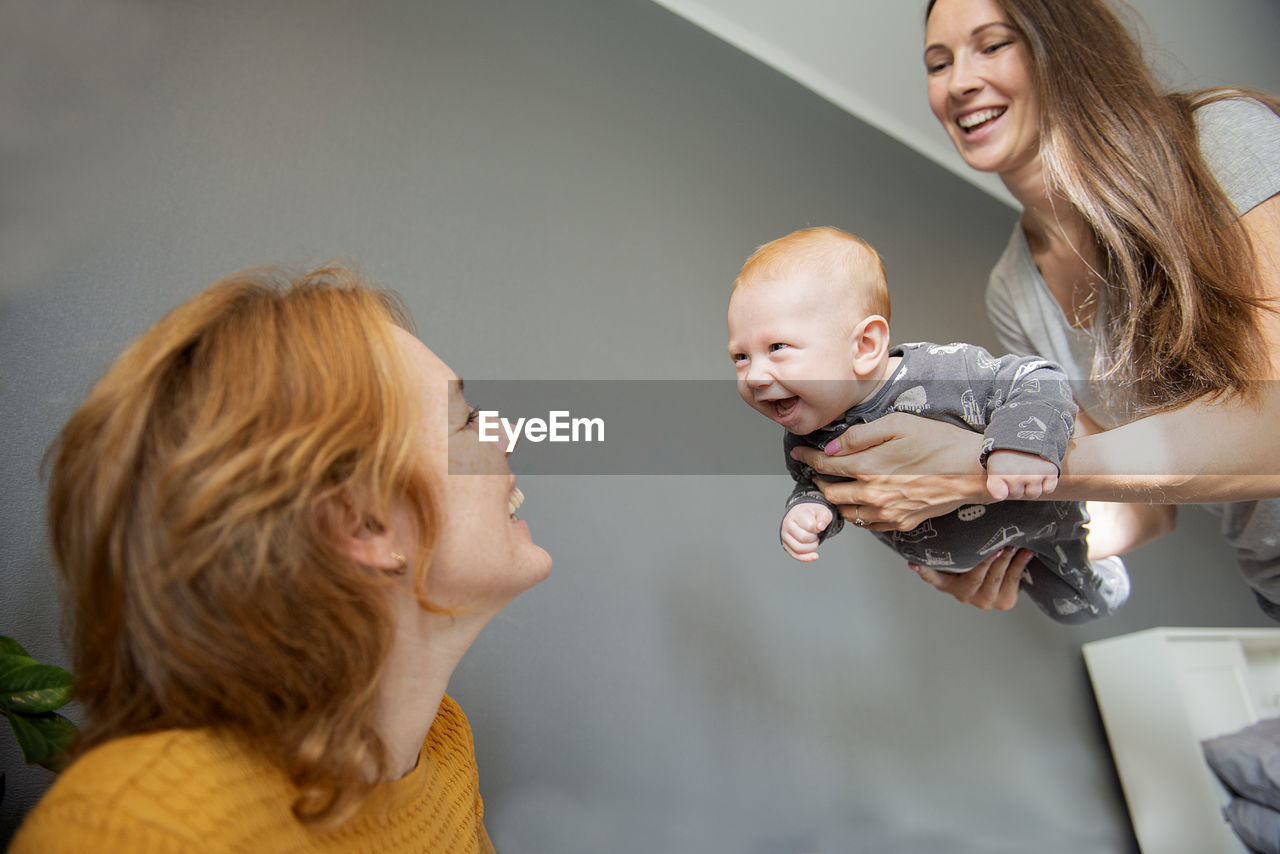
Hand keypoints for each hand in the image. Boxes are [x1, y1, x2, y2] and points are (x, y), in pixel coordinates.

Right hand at [780, 503, 833, 561]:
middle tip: (816, 534)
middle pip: (803, 538)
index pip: (810, 526)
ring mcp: (785, 536)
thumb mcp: (822, 512)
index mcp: (796, 515)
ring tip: (814, 541)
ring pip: (799, 549)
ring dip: (812, 548)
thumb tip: (821, 527)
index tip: (818, 526)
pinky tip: (815, 556)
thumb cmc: (812, 515)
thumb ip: (824, 518)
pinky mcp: (786, 545)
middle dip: (814, 539)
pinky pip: (796, 555)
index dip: (818, 529)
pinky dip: (807, 558)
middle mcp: (787, 525)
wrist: (801, 515)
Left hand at [788, 414, 989, 531]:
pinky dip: (858, 513)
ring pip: (847, 513)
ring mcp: (887, 512)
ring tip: (835, 486)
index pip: (825, 466)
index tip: (801, 454)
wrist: (974, 470)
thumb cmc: (940, 442)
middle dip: (818, 481)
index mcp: (869, 468)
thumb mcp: (897, 424)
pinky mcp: (901, 522)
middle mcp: (873, 495)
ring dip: (836, 500)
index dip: (808, 459)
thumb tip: (832, 448)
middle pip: (831, 493)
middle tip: (816, 471)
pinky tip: (860, 501)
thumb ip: (859, 437)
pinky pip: (868, 524)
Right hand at [907, 548, 1033, 611]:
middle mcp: (964, 595)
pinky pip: (1013, 580)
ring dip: (1006, 560)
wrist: (999, 586)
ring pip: (996, 578)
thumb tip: (921, 531)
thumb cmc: (973, 566)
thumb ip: (949, 552)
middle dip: (987, 561)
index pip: (932, 578)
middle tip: (995, 547)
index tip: (913, 563)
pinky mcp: (1005, 602)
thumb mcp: (959, 561)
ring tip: (1012, 545)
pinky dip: (1020, 564)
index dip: (923, 571)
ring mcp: (985, 600)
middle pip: (975, 577)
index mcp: (948, 585)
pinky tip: (1026, 552)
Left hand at [984, 450, 1058, 499]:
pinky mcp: (1050, 472)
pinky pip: (1048, 489)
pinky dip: (1046, 483)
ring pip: (1034, 494)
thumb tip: (1001, 496)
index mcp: (999, 473)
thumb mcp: (994, 464)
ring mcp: (1035, 475)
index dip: (1001, 489)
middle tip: (1017, 469)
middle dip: (1017, 486)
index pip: (1000, 495)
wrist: (1026, 431)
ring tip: (1027, 470)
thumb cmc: (1008, 452)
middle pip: (1018, 495)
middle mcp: (1017, 476)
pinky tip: (1039, 471)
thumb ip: (995, 484)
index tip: (1002, 477)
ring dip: (1031, 486)